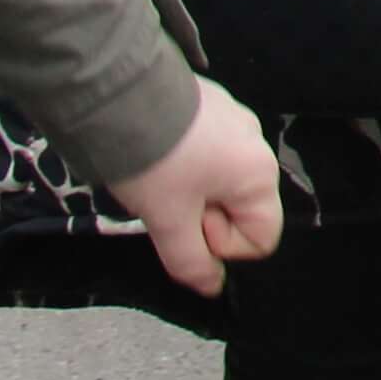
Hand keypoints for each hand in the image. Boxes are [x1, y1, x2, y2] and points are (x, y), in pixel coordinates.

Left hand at [108, 80, 282, 295]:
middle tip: (165, 201)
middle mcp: (257, 144)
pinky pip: (206, 149)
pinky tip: (157, 151)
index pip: (260, 239)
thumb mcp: (167, 221)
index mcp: (259, 175)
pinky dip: (184, 160)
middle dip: (202, 215)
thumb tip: (211, 286)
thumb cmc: (153, 163)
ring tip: (156, 175)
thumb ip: (191, 261)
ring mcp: (234, 118)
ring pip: (220, 179)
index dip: (220, 244)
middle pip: (240, 207)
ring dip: (191, 189)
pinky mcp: (209, 102)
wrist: (120, 93)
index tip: (186, 222)